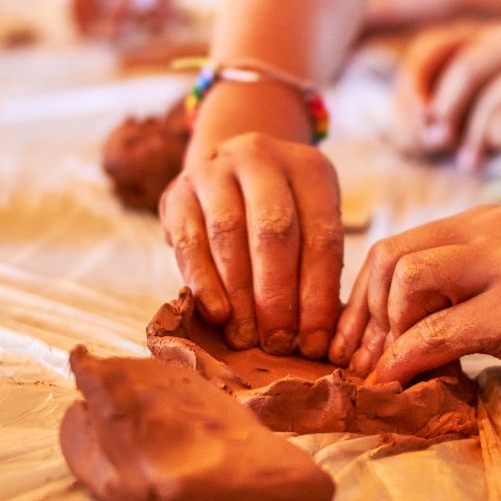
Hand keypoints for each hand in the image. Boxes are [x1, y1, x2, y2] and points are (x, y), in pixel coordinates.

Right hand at [159, 132, 342, 357]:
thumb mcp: (310, 224)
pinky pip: (189, 240)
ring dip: (239, 294)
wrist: (231, 171)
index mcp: (309, 168)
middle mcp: (261, 158)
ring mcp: (215, 170)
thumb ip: (316, 270)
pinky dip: (203, 281)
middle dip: (277, 295)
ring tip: (246, 337)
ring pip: (228, 235)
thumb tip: (319, 339)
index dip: (319, 295)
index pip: (321, 236)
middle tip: (277, 343)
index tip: (314, 343)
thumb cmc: (282, 214)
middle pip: (274, 231)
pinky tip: (217, 314)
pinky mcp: (179, 192)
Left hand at [328, 205, 500, 401]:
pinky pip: (440, 330)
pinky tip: (399, 380)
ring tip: (387, 368)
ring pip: (407, 281)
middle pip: (389, 257)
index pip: (397, 246)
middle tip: (356, 359)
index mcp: (486, 223)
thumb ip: (467, 285)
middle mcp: (492, 233)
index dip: (363, 296)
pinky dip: (407, 358)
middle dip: (361, 314)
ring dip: (383, 332)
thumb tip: (404, 325)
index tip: (355, 339)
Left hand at [390, 11, 500, 169]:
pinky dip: (498, 141)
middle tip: (438, 144)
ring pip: (485, 104)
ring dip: (472, 139)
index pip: (460, 51)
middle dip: (445, 113)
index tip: (430, 120)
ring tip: (470, 163)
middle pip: (464, 73)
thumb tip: (456, 105)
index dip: (437, 89)